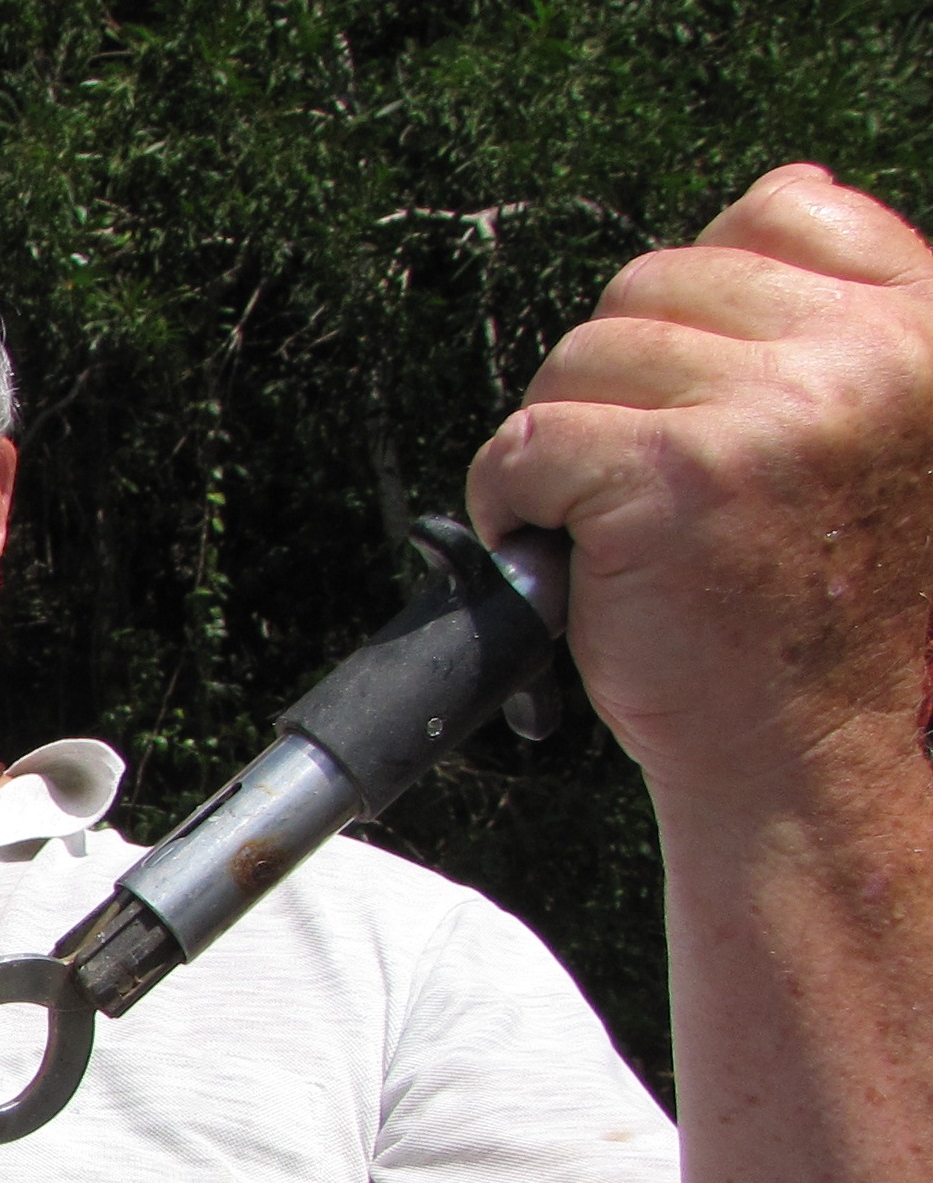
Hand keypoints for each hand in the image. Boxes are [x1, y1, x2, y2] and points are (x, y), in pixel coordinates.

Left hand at [467, 164, 932, 805]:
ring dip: (563, 440)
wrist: (827, 764)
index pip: (786, 204)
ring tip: (606, 525)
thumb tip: (745, 219)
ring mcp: (779, 406)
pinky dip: (512, 497)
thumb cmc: (831, 617)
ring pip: (583, 353)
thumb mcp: (884, 439)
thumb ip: (838, 336)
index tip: (688, 387)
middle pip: (659, 281)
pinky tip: (559, 553)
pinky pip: (531, 437)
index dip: (701, 297)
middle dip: (619, 381)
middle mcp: (875, 351)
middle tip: (636, 481)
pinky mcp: (678, 473)